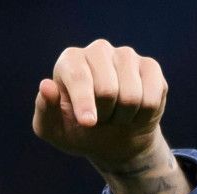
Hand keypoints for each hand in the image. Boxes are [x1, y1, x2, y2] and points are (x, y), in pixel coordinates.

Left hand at [33, 40, 189, 193]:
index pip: (79, 77)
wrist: (111, 140)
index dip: (84, 104)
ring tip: (115, 115)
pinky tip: (134, 113)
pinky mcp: (150, 67)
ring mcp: (126, 55)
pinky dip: (142, 116)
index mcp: (70, 60)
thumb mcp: (52, 129)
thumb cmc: (76, 131)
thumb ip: (45, 110)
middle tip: (99, 119)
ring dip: (123, 118)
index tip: (88, 123)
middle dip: (103, 116)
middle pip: (107, 90)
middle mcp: (98, 50)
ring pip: (131, 97)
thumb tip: (46, 86)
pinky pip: (151, 99)